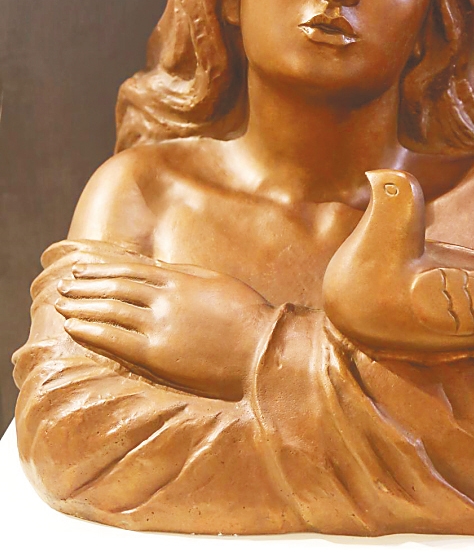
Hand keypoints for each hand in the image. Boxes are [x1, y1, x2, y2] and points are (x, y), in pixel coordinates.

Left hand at [55, 259, 274, 399]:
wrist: (262, 349)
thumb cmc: (246, 315)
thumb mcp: (216, 282)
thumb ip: (185, 274)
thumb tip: (158, 268)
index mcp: (180, 279)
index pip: (130, 270)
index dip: (102, 268)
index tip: (82, 268)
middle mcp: (165, 299)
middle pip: (115, 287)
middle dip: (86, 284)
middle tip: (65, 284)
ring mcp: (159, 326)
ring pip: (110, 310)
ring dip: (82, 304)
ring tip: (62, 303)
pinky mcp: (157, 354)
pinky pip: (115, 340)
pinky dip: (91, 330)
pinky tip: (73, 326)